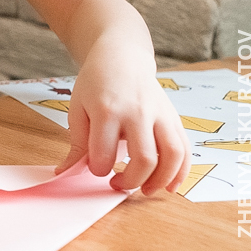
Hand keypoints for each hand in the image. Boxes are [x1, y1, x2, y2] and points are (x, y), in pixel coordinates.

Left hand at [56, 60, 190, 195]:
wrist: (122, 59)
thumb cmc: (96, 85)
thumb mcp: (77, 108)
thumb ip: (77, 143)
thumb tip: (64, 172)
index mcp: (107, 111)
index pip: (104, 153)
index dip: (98, 169)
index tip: (96, 168)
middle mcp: (138, 113)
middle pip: (144, 159)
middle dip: (130, 181)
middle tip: (117, 184)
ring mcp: (161, 115)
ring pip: (172, 156)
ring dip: (160, 180)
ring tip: (146, 191)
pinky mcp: (174, 119)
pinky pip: (185, 149)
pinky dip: (181, 172)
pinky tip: (169, 185)